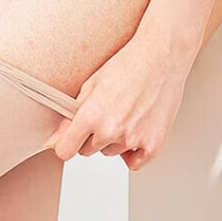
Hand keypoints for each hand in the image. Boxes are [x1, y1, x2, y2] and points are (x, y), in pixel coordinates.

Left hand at [47, 28, 193, 170]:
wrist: (162, 58)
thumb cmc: (129, 65)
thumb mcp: (91, 84)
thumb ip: (73, 114)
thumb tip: (59, 137)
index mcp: (90, 116)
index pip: (65, 150)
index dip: (65, 145)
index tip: (69, 141)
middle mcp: (110, 131)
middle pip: (88, 151)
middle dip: (91, 137)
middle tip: (106, 114)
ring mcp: (133, 140)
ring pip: (111, 152)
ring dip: (114, 140)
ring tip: (125, 114)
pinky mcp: (153, 144)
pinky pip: (134, 162)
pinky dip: (133, 152)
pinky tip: (135, 132)